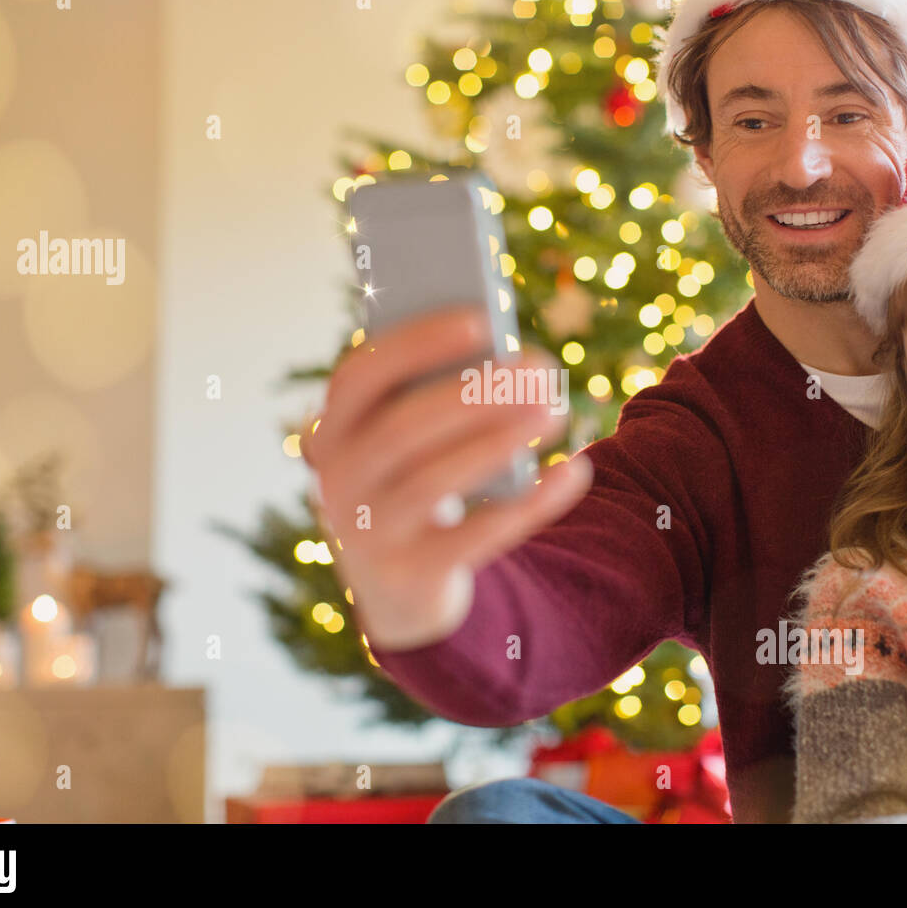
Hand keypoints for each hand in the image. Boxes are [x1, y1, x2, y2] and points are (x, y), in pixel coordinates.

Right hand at [300, 305, 593, 650]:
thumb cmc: (416, 482)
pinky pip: (477, 535)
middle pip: (403, 427)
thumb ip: (436, 397)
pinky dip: (530, 503)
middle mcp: (338, 481)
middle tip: (540, 368)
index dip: (416, 344)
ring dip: (500, 440)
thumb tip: (511, 362)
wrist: (400, 587)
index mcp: (333, 430)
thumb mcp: (412, 441)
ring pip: (435, 481)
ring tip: (554, 409)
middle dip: (476, 393)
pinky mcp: (411, 576)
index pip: (360, 375)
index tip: (480, 320)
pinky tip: (572, 472)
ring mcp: (368, 533)